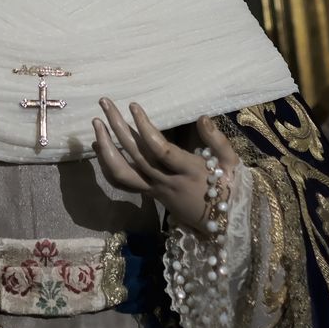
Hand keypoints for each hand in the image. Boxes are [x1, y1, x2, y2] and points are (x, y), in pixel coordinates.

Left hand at [93, 100, 239, 235]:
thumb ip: (217, 141)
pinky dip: (107, 165)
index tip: (133, 106)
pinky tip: (99, 145)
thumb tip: (203, 118)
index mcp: (188, 171)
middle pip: (136, 156)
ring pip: (123, 174)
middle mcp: (167, 182)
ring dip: (105, 148)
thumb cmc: (231, 188)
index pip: (161, 149)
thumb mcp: (232, 163)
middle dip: (117, 128)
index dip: (145, 128)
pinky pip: (123, 183)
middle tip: (105, 103)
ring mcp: (156, 191)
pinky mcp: (150, 196)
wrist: (224, 224)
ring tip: (96, 124)